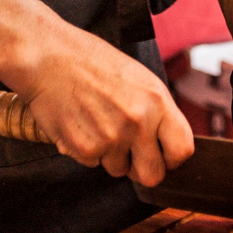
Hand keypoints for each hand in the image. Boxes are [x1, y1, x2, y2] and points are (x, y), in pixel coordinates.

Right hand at [2, 16, 193, 185]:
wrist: (50, 58)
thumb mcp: (139, 78)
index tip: (164, 155)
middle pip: (153, 175)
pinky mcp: (85, 150)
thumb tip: (167, 140)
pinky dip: (88, 150)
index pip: (182, 149)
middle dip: (142, 168)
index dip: (173, 158)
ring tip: (98, 123)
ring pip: (119, 170)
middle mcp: (138, 122)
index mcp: (157, 100)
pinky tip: (81, 124)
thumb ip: (156, 110)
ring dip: (111, 155)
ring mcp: (111, 139)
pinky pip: (94, 164)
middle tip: (130, 152)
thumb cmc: (93, 62)